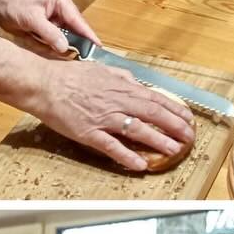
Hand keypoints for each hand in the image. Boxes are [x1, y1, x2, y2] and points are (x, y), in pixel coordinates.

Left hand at [0, 0, 96, 56]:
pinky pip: (54, 37)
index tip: (98, 48)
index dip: (89, 35)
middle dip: (68, 43)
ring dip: (54, 43)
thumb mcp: (31, 20)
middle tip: (66, 54)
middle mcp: (62, 6)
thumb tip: (65, 47)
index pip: (79, 21)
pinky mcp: (50, 23)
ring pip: (64, 36)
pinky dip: (47, 43)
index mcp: (61, 0)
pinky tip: (35, 39)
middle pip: (74, 30)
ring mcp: (56, 15)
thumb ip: (49, 34)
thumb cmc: (13, 5)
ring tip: (38, 39)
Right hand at [28, 57, 194, 172]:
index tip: (188, 118)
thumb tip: (135, 81)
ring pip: (138, 130)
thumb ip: (120, 76)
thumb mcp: (100, 69)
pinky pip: (112, 146)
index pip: (155, 98)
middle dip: (174, 126)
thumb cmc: (68, 76)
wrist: (44, 84)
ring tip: (174, 150)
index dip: (174, 109)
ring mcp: (104, 118)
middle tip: (189, 137)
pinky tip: (140, 164)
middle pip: (153, 114)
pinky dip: (128, 156)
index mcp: (120, 86)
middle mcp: (116, 101)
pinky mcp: (89, 133)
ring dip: (158, 141)